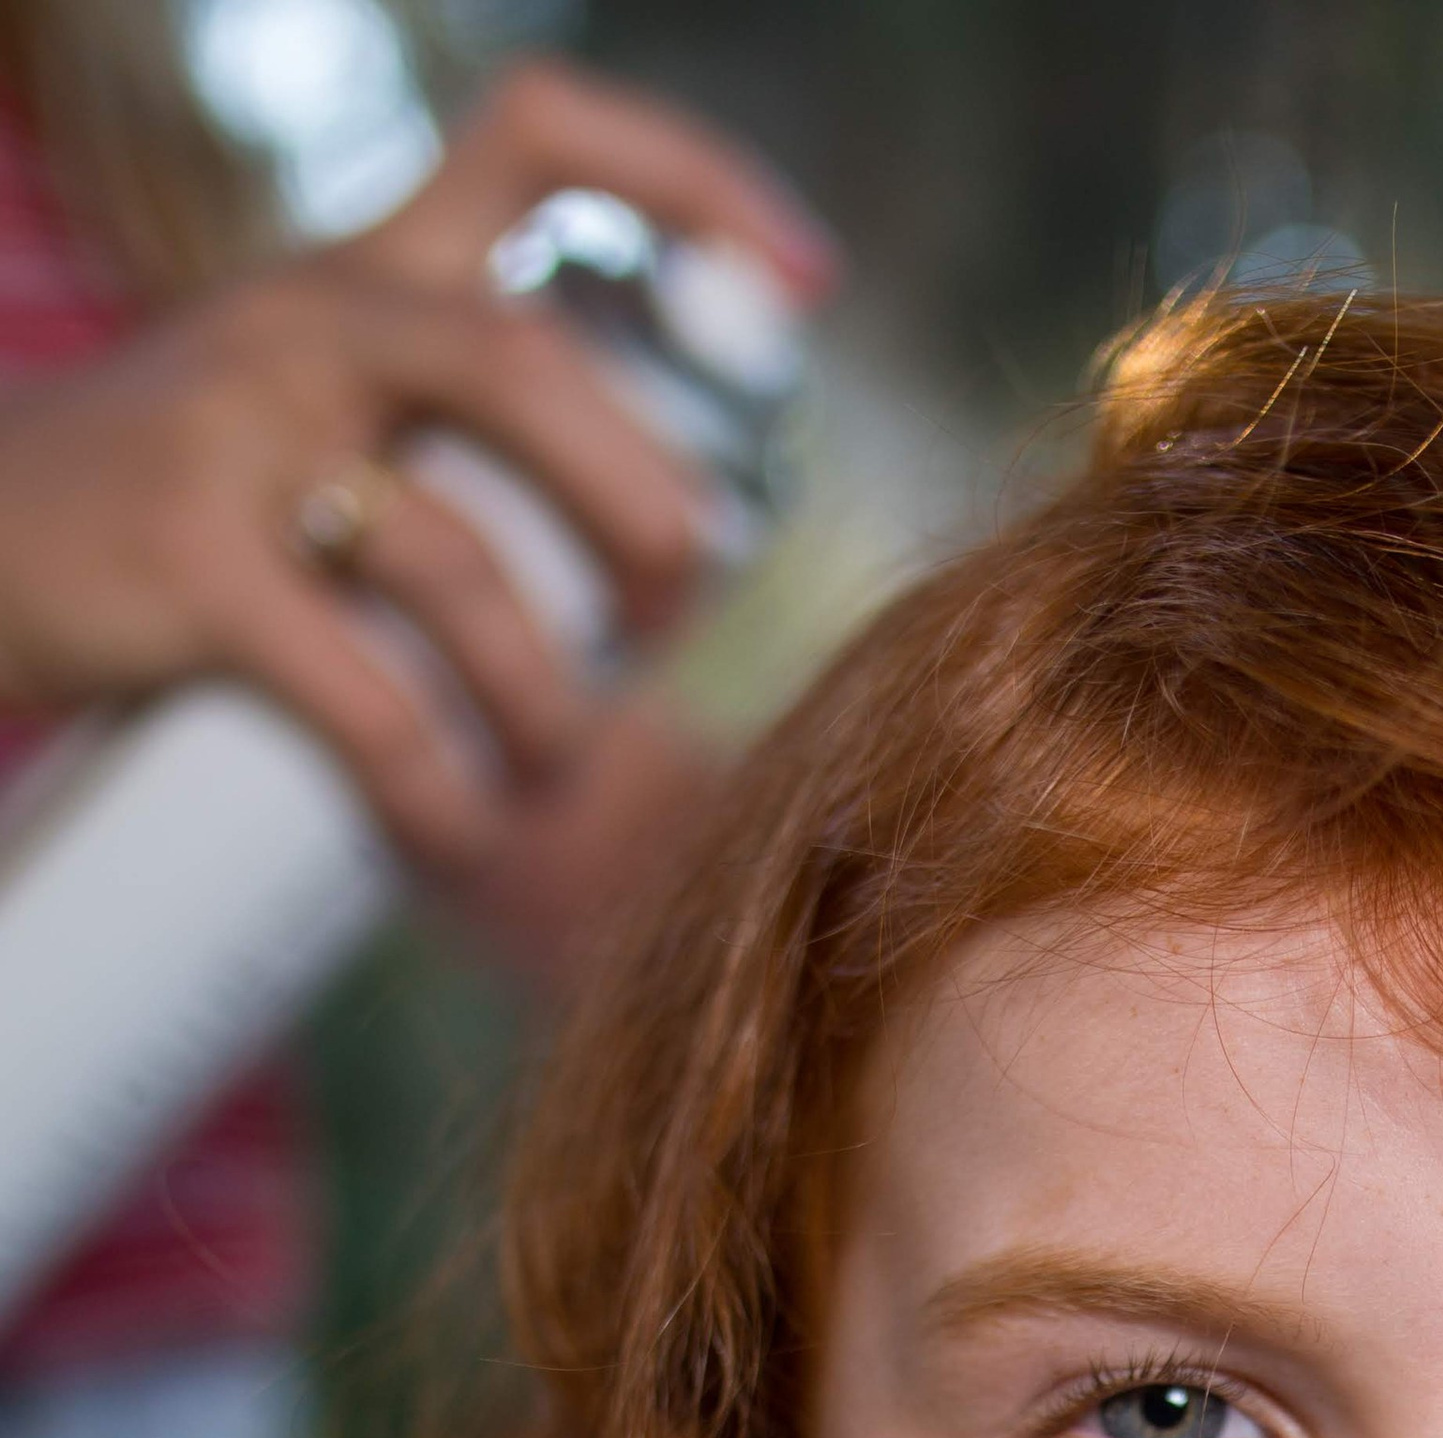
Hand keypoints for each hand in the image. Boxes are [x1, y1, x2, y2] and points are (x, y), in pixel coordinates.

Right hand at [0, 59, 834, 865]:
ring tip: (552, 772)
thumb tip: (670, 558)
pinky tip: (458, 830)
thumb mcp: (314, 410)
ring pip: (459, 558)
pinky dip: (435, 782)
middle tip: (674, 624)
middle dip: (648, 512)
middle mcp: (311, 322)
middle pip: (533, 370)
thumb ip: (461, 431)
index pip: (538, 137)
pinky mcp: (191, 569)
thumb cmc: (178, 511)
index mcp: (368, 271)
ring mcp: (241, 439)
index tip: (799, 287)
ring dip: (545, 696)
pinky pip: (362, 692)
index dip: (689, 181)